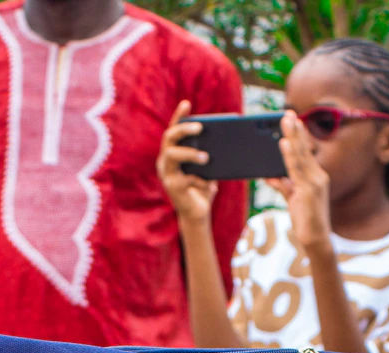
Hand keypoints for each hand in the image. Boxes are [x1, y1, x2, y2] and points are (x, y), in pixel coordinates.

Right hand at [157, 101, 217, 224]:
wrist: (198, 213)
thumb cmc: (203, 186)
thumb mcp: (208, 168)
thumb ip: (210, 153)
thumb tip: (223, 139)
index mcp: (173, 152)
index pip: (174, 129)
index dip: (179, 116)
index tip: (187, 103)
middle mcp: (165, 160)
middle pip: (169, 138)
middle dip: (184, 129)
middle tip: (200, 128)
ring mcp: (166, 174)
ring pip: (172, 154)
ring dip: (190, 153)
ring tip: (206, 157)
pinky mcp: (172, 187)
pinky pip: (185, 178)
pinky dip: (199, 179)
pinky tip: (209, 184)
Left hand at [266, 111, 330, 251]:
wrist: (315, 239)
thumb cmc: (306, 220)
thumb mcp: (293, 199)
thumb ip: (283, 186)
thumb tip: (269, 175)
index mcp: (316, 177)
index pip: (306, 152)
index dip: (300, 135)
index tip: (293, 119)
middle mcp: (318, 176)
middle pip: (305, 149)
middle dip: (296, 130)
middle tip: (288, 112)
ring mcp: (315, 183)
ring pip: (301, 155)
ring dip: (293, 136)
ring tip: (286, 120)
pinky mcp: (309, 190)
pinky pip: (296, 169)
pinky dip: (290, 155)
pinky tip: (284, 143)